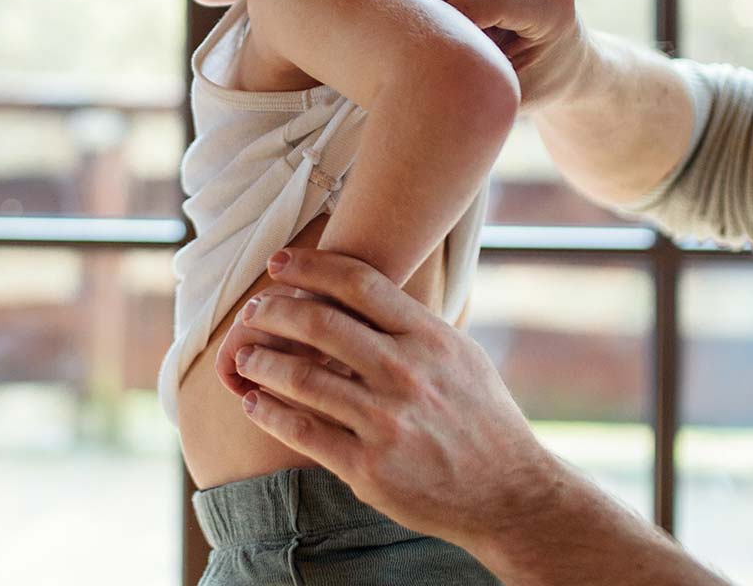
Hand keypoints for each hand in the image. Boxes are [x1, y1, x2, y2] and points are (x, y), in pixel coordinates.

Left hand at [233, 247, 556, 546]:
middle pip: (322, 324)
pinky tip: (255, 403)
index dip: (312, 267)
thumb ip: (414, 326)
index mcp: (429, 337)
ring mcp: (386, 421)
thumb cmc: (482, 416)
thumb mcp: (460, 355)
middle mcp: (406, 372)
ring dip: (263, 362)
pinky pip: (304, 432)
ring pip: (304, 379)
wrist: (508, 490)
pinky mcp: (369, 468)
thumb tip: (367, 295)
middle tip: (252, 312)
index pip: (360, 284)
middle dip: (275, 311)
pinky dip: (271, 413)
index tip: (279, 263)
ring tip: (244, 358)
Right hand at [412, 0, 591, 112]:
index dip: (449, 17)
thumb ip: (476, 75)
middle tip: (406, 24)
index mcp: (554, 5)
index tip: (424, 47)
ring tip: (432, 24)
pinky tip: (445, 11)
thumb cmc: (536, 86)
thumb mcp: (511, 94)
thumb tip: (425, 64)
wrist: (566, 63)